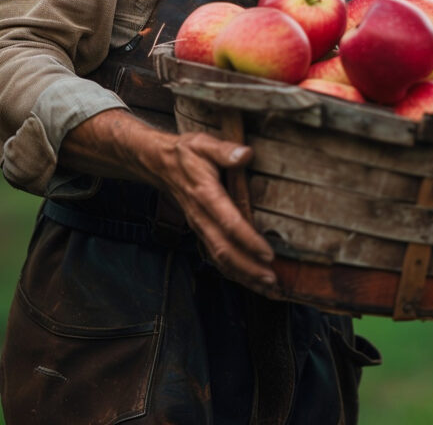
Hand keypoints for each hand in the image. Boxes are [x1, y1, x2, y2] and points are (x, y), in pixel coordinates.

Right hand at [152, 130, 276, 289]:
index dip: (248, 240)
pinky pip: (217, 257)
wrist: (159, 165)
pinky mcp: (202, 232)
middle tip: (273, 280)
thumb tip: (246, 154)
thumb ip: (225, 150)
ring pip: (220, 259)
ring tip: (269, 288)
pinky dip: (234, 273)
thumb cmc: (186, 153)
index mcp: (205, 194)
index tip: (269, 253)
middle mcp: (201, 216)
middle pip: (224, 249)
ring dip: (244, 276)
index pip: (228, 223)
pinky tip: (251, 282)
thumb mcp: (204, 144)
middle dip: (249, 268)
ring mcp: (200, 227)